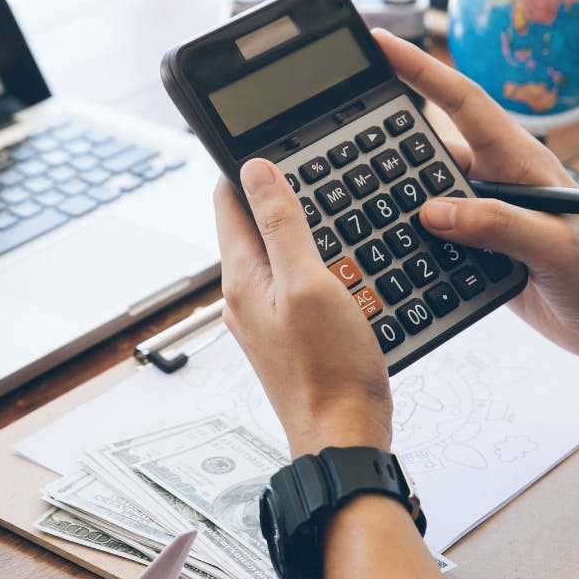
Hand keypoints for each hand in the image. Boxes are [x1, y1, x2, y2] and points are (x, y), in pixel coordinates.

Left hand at [214, 160, 392, 456]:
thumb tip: (255, 169)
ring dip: (307, 231)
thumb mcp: (308, 283)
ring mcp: (266, 318)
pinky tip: (350, 266)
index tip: (276, 141)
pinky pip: (299, 284)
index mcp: (241, 277)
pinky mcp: (291, 335)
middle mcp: (245, 296)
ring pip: (281, 254)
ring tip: (341, 212)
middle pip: (255, 224)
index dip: (248, 166)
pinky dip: (322, 265)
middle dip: (283, 196)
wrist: (344, 437)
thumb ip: (282, 225)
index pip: (228, 200)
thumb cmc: (329, 370)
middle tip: (321, 170)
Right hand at [373, 29, 578, 358]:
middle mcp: (497, 183)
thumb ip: (497, 224)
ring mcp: (485, 218)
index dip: (421, 69)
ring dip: (392, 199)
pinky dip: (406, 241)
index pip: (463, 102)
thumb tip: (433, 212)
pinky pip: (431, 240)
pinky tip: (379, 248)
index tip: (381, 41)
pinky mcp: (478, 254)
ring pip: (424, 197)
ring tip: (346, 200)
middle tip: (337, 137)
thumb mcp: (555, 245)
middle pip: (430, 149)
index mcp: (519, 162)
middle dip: (387, 141)